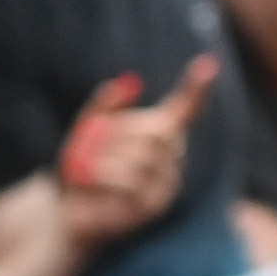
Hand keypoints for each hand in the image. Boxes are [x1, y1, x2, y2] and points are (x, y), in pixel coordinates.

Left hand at [54, 57, 214, 247]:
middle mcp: (171, 157)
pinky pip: (133, 183)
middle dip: (119, 135)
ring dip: (106, 159)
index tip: (208, 64)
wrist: (68, 211)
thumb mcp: (83, 132)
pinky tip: (89, 183)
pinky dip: (103, 178)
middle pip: (159, 132)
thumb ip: (104, 106)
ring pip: (144, 158)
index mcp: (159, 134)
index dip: (196, 88)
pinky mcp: (154, 206)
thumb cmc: (80, 169)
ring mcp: (167, 183)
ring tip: (86, 168)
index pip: (184, 109)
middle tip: (90, 147)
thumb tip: (132, 80)